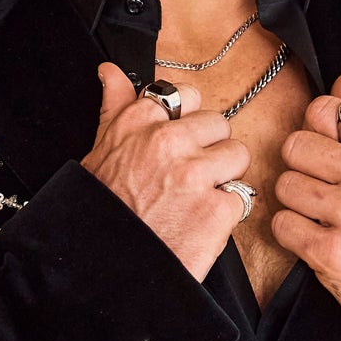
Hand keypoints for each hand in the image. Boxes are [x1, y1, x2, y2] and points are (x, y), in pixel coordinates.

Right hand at [81, 62, 251, 282]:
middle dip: (209, 150)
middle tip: (187, 179)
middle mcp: (168, 141)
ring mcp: (195, 174)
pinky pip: (241, 198)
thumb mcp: (99, 151)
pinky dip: (226, 215)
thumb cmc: (100, 212)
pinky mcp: (217, 209)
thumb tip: (111, 71)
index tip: (180, 141)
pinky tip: (199, 226)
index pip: (186, 95)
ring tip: (196, 201)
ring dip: (224, 178)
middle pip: (218, 124)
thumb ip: (115, 107)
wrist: (103, 270)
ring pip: (237, 156)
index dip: (188, 122)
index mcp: (138, 123)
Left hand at [271, 72, 340, 340]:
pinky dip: (293, 234)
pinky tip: (317, 239)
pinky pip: (282, 225)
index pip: (322, 112)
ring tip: (322, 216)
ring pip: (284, 186)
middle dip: (301, 168)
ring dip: (296, 203)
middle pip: (294, 146)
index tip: (331, 157)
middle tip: (322, 189)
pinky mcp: (331, 251)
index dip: (317, 135)